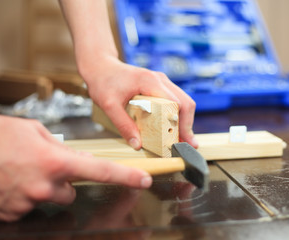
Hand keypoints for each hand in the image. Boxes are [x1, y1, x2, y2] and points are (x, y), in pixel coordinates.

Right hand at [0, 114, 151, 221]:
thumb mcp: (33, 131)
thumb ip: (59, 146)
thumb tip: (75, 158)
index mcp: (55, 161)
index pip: (100, 170)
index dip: (126, 176)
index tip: (144, 180)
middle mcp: (44, 186)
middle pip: (71, 190)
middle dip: (64, 179)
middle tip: (44, 164)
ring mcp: (27, 203)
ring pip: (51, 198)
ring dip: (44, 187)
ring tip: (23, 170)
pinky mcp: (12, 213)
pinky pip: (29, 205)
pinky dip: (25, 194)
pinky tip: (11, 180)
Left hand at [58, 0, 197, 149]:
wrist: (100, 66)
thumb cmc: (103, 82)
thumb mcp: (109, 106)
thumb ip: (123, 125)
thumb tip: (137, 145)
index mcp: (150, 82)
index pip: (177, 103)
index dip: (183, 124)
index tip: (183, 141)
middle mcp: (160, 79)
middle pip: (186, 102)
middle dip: (188, 125)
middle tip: (187, 144)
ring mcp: (161, 81)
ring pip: (183, 100)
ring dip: (184, 120)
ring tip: (181, 138)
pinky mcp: (159, 85)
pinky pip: (176, 99)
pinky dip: (178, 114)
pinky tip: (173, 127)